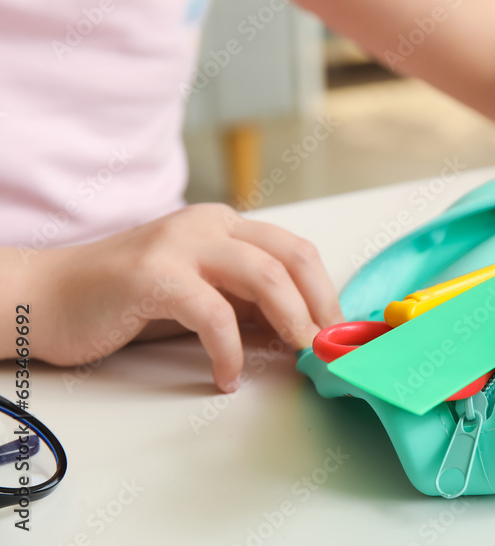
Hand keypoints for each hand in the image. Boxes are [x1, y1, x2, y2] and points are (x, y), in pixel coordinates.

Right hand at [33, 203, 342, 391]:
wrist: (47, 298)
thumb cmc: (125, 301)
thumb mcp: (200, 298)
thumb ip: (246, 306)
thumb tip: (298, 334)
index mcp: (225, 225)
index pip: (295, 251)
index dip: (325, 292)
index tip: (338, 332)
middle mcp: (209, 225)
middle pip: (292, 257)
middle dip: (320, 304)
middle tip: (328, 345)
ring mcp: (181, 245)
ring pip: (264, 276)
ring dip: (291, 321)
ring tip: (297, 355)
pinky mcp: (153, 275)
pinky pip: (213, 313)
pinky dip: (230, 350)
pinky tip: (227, 376)